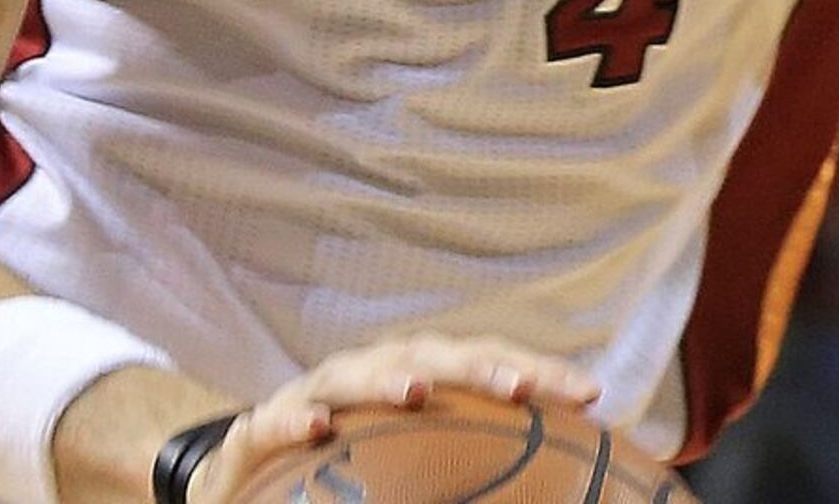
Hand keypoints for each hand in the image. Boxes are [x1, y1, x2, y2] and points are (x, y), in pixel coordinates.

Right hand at [188, 337, 602, 501]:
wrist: (248, 472)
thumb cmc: (350, 462)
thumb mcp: (419, 457)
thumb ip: (476, 459)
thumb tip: (559, 482)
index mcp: (418, 375)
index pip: (486, 363)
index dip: (538, 371)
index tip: (589, 394)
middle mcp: (372, 372)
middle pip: (432, 355)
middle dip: (478, 365)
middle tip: (521, 386)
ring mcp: (314, 394)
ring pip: (354, 372)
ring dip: (385, 376)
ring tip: (417, 390)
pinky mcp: (259, 429)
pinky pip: (273, 418)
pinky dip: (293, 417)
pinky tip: (317, 428)